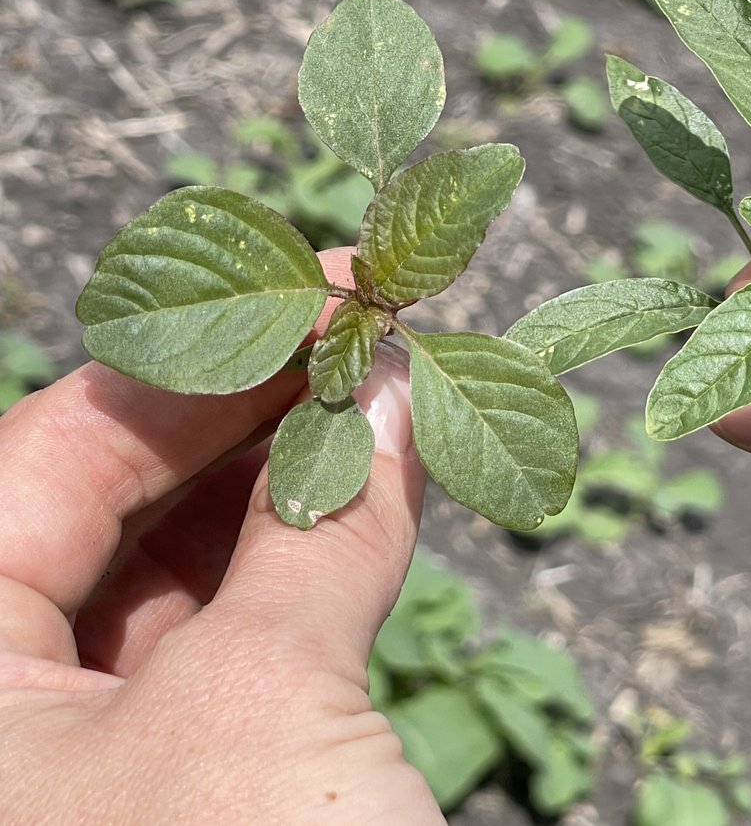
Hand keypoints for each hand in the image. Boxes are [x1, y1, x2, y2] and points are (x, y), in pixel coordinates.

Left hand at [0, 250, 444, 822]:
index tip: (320, 295)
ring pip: (186, 573)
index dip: (202, 363)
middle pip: (117, 506)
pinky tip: (384, 502)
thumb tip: (387, 394)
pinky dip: (314, 573)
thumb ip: (321, 533)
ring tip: (391, 408)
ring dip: (297, 489)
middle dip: (254, 417)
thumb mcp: (263, 700)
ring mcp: (92, 754)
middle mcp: (8, 710)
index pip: (55, 456)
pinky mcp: (184, 781)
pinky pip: (237, 643)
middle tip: (366, 345)